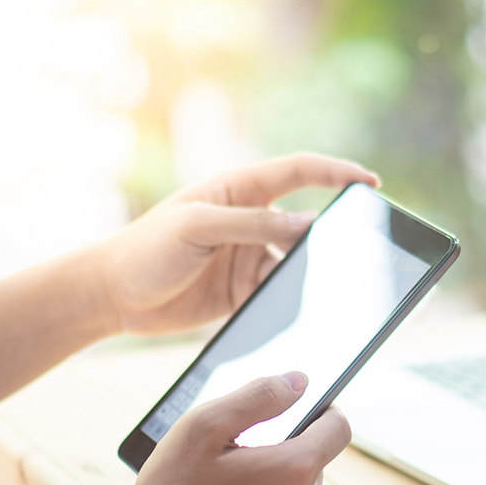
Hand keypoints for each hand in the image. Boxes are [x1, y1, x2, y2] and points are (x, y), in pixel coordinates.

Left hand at [101, 152, 379, 334]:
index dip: (336, 173)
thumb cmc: (145, 249)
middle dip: (328, 238)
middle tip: (355, 254)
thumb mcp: (197, 228)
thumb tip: (308, 224)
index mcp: (238, 190)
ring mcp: (247, 257)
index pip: (298, 172)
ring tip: (314, 293)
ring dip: (304, 278)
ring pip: (293, 265)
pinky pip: (276, 294)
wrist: (114, 296)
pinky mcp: (242, 291)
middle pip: (304, 224)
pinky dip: (286, 303)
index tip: (370, 184)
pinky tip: (287, 312)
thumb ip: (253, 224)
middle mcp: (249, 221)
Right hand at [121, 372, 350, 484]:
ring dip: (279, 484)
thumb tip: (300, 381)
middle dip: (286, 451)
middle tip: (241, 457)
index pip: (339, 428)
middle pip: (315, 462)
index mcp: (295, 470)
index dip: (325, 412)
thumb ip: (259, 396)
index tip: (305, 409)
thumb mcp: (205, 425)